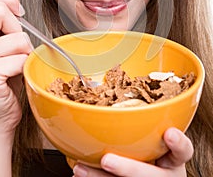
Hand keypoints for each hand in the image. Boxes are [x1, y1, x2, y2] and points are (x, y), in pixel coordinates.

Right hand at [0, 0, 32, 134]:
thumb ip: (5, 15)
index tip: (17, 10)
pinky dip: (24, 69)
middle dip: (17, 29)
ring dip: (24, 53)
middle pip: (1, 11)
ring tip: (14, 66)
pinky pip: (20, 59)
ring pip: (18, 38)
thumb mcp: (3, 42)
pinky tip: (13, 78)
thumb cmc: (1, 80)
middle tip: (14, 48)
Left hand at [72, 128, 192, 176]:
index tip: (169, 133)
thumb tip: (113, 95)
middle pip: (151, 176)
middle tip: (107, 160)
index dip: (178, 143)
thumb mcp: (157, 140)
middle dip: (128, 169)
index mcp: (173, 159)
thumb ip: (148, 126)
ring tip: (80, 169)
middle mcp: (164, 174)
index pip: (184, 151)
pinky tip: (82, 173)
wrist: (151, 175)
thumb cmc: (153, 152)